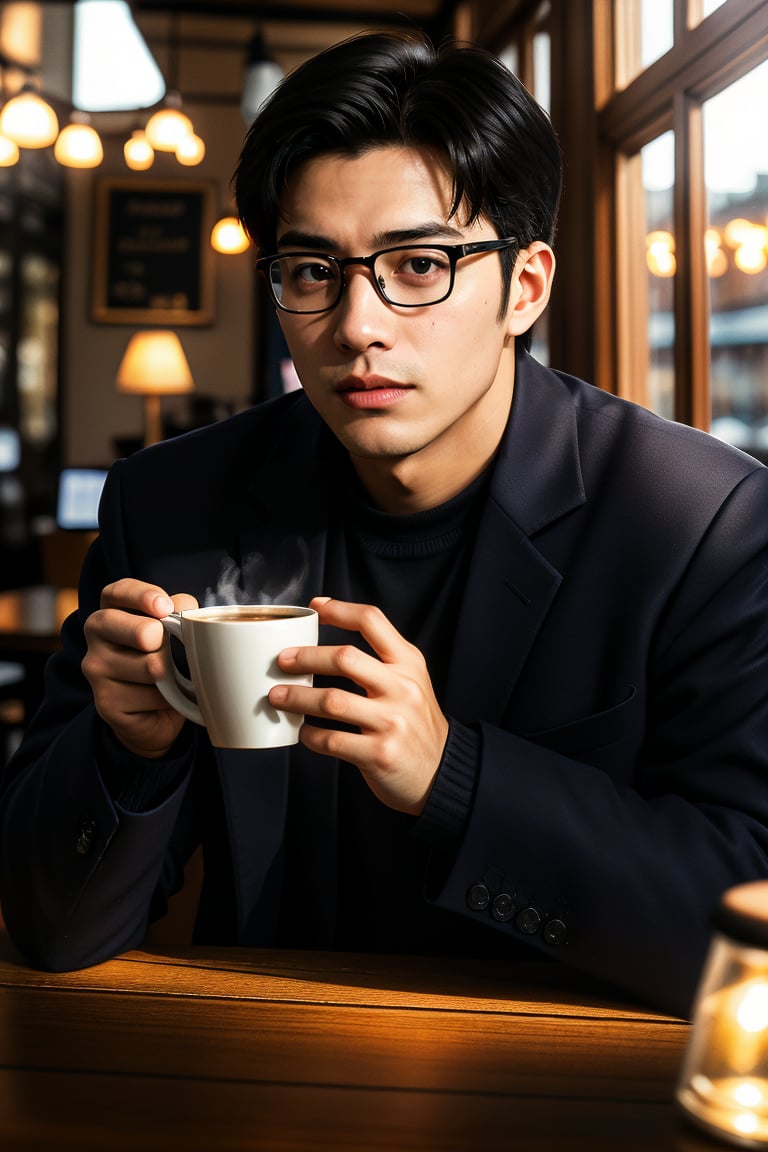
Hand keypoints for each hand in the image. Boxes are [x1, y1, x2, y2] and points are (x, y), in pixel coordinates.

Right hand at [82, 578, 197, 758]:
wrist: (154, 711)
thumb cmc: (164, 659)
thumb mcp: (173, 630)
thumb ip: (179, 612)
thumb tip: (186, 609)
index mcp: (111, 610)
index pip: (117, 592)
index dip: (142, 595)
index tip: (165, 607)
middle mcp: (96, 635)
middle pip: (136, 630)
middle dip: (159, 639)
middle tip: (167, 649)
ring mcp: (96, 669)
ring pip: (150, 667)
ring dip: (171, 675)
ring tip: (169, 679)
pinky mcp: (106, 702)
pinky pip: (152, 696)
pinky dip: (168, 700)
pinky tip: (163, 699)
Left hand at [269, 597, 448, 815]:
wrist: (442, 771)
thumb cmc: (415, 723)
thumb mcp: (412, 682)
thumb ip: (380, 662)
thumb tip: (325, 646)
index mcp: (409, 664)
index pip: (372, 621)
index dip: (340, 610)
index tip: (315, 608)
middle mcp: (403, 689)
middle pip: (345, 658)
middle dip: (306, 657)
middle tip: (282, 661)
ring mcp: (392, 722)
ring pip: (332, 700)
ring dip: (297, 697)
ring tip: (277, 696)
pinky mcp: (379, 754)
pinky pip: (332, 740)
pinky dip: (310, 735)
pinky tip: (303, 732)